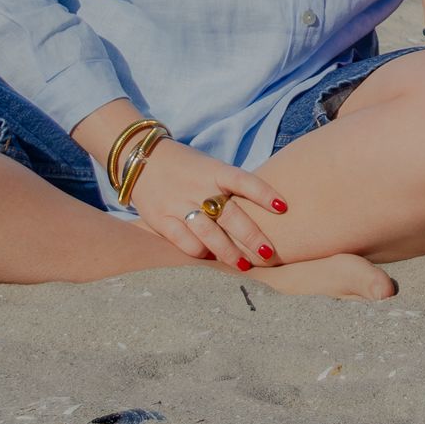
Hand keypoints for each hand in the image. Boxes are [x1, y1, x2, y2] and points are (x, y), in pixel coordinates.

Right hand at [126, 140, 287, 268]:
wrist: (141, 159)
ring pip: (208, 233)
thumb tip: (259, 213)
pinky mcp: (161, 219)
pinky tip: (211, 258)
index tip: (283, 207)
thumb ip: (229, 187)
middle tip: (269, 253)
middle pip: (230, 214)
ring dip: (228, 252)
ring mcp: (179, 204)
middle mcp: (198, 187)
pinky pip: (184, 241)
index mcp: (215, 171)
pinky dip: (200, 252)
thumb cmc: (186, 167)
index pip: (244, 180)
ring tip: (244, 265)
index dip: (264, 193)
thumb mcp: (210, 168)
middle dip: (251, 236)